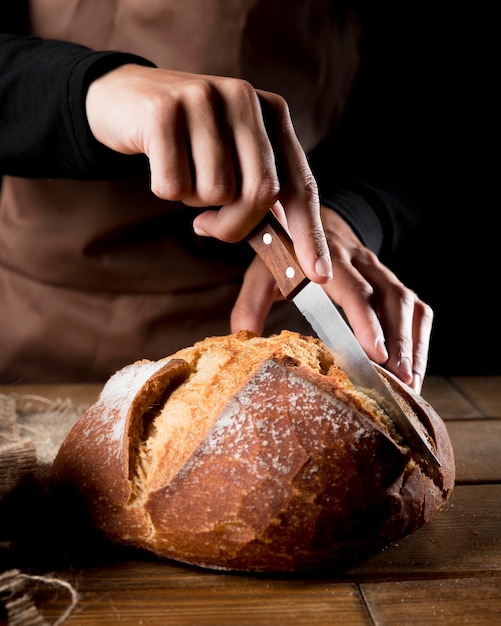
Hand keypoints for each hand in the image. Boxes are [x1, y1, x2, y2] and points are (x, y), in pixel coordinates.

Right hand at [85, 64, 331, 284]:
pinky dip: (166, 189)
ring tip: (181, 170)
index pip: (299, 183)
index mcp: (271, 112)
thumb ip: (257, 190)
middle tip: (207, 225)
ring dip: (193, 200)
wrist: (123, 97)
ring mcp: (205, 99)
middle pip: (260, 193)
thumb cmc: (186, 141)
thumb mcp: (231, 156)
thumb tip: (285, 251)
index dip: (309, 232)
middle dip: (235, 225)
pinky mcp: (164, 111)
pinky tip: (158, 161)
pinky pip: (174, 186)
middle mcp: (245, 98)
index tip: (318, 275)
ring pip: (216, 192)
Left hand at [231, 207, 432, 392]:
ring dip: (413, 345)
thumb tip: (241, 340)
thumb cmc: (287, 251)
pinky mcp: (393, 282)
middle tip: (398, 381)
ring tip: (410, 384)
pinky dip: (419, 339)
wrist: (316, 218)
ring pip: (409, 304)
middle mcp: (361, 262)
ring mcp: (381, 271)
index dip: (365, 319)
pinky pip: (417, 308)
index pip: (353, 288)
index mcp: (327, 257)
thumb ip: (250, 302)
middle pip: (391, 299)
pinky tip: (415, 368)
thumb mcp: (263, 269)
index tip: (375, 353)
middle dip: (398, 341)